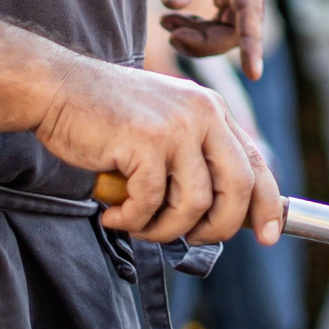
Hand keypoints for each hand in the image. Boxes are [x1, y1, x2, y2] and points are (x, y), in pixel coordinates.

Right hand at [35, 53, 282, 246]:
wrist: (59, 89)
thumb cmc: (108, 118)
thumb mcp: (166, 127)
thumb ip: (195, 158)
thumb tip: (225, 212)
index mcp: (213, 110)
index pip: (256, 163)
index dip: (268, 205)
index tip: (268, 237)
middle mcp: (203, 113)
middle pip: (237, 188)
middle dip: (218, 228)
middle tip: (191, 240)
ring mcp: (175, 126)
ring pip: (194, 204)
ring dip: (165, 229)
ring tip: (138, 224)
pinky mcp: (145, 141)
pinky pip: (151, 203)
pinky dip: (132, 220)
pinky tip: (114, 214)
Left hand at [146, 0, 268, 78]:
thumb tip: (174, 8)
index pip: (251, 10)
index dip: (252, 43)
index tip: (254, 73)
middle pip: (239, 25)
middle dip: (206, 40)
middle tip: (168, 34)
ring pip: (230, 23)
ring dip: (200, 32)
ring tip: (166, 25)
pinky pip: (222, 14)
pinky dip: (199, 22)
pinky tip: (172, 18)